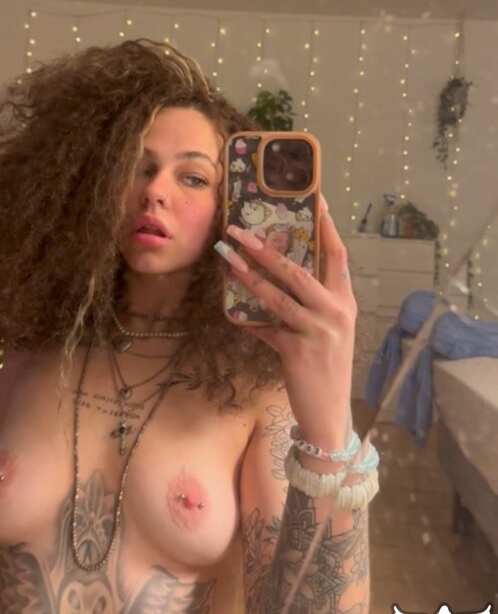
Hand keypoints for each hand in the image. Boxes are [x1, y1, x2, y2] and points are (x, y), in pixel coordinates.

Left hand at [223, 196, 356, 448]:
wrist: (330, 415)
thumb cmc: (325, 370)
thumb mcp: (327, 332)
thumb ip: (310, 305)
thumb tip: (276, 277)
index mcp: (346, 302)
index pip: (337, 255)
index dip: (326, 226)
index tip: (315, 199)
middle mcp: (336, 312)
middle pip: (298, 269)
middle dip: (266, 247)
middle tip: (240, 229)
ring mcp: (318, 331)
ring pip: (278, 295)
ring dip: (249, 275)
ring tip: (228, 257)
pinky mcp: (297, 351)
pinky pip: (265, 328)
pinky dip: (247, 319)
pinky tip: (230, 309)